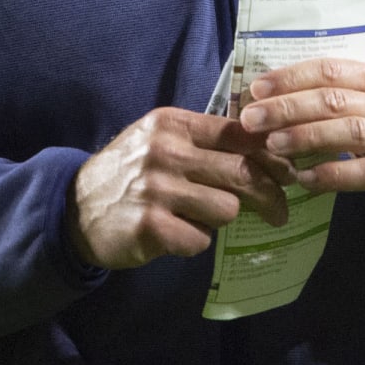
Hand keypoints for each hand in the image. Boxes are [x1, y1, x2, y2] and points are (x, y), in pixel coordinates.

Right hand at [69, 108, 294, 270]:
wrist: (75, 209)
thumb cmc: (130, 173)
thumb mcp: (161, 140)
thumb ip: (205, 141)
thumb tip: (269, 149)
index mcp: (173, 123)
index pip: (239, 135)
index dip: (272, 156)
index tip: (289, 174)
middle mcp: (165, 151)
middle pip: (242, 173)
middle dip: (270, 196)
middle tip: (279, 212)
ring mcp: (157, 189)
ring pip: (226, 208)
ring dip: (221, 219)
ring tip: (199, 218)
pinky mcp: (150, 226)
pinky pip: (200, 239)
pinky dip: (194, 241)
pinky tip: (175, 234)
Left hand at [238, 58, 364, 230]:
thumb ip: (334, 100)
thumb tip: (272, 97)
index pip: (331, 69)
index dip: (290, 77)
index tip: (255, 90)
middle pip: (334, 98)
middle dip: (287, 107)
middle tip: (251, 120)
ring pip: (349, 131)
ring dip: (305, 136)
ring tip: (273, 145)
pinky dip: (331, 174)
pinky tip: (305, 179)